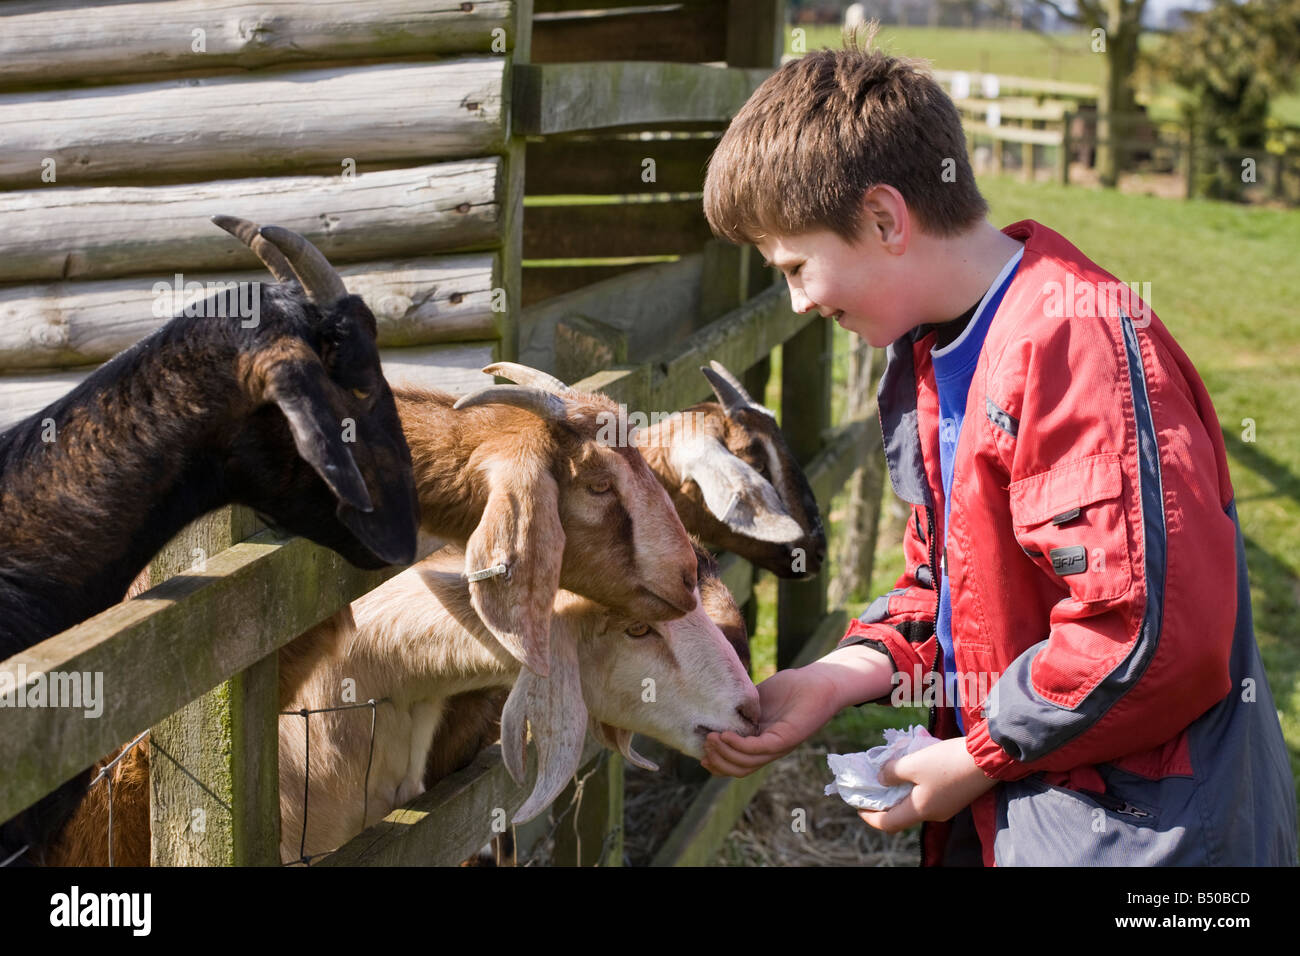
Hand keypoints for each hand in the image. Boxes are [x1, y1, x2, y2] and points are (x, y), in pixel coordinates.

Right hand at [701, 666, 837, 776]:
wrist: (820, 681)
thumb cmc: (790, 687)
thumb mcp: (756, 699)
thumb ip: (738, 709)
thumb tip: (712, 710)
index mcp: (762, 742)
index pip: (738, 764)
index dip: (719, 765)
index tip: (701, 757)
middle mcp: (770, 748)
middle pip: (740, 769)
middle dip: (718, 762)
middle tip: (704, 745)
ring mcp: (779, 745)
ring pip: (748, 763)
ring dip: (725, 754)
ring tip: (711, 738)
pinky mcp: (787, 738)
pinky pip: (759, 749)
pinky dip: (739, 746)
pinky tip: (726, 735)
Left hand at [857, 736, 996, 831]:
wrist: (986, 758)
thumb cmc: (946, 762)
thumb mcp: (912, 763)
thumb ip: (891, 772)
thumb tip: (881, 779)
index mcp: (920, 810)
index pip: (887, 824)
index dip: (868, 816)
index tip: (857, 805)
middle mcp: (932, 814)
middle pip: (901, 816)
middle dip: (883, 803)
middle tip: (872, 787)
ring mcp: (946, 807)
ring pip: (915, 805)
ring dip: (899, 793)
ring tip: (889, 774)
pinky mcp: (955, 797)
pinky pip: (927, 797)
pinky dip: (914, 788)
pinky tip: (911, 770)